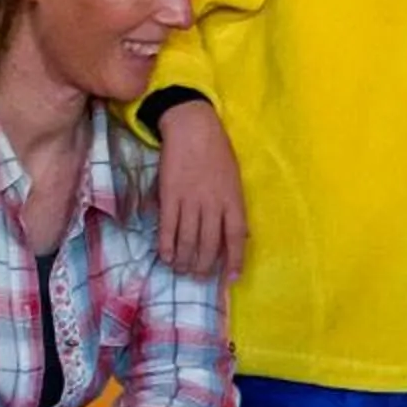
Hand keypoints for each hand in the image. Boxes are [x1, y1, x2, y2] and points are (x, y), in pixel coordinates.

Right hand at [153, 100, 246, 279]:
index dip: (235, 260)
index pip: (236, 237)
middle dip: (204, 266)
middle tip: (198, 276)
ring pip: (188, 239)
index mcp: (233, 199)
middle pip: (210, 244)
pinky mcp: (169, 196)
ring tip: (181, 270)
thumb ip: (234, 206)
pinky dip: (166, 245)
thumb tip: (240, 235)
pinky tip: (166, 257)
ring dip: (185, 260)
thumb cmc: (217, 152)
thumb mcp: (234, 179)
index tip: (232, 278)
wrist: (193, 128)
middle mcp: (213, 203)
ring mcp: (190, 200)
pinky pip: (168, 227)